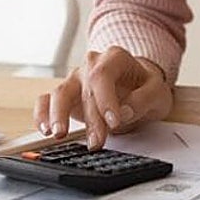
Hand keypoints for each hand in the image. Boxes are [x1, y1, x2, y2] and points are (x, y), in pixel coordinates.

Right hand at [34, 47, 173, 149]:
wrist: (137, 85)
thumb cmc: (145, 85)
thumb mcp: (158, 91)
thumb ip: (143, 99)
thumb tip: (124, 111)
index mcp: (114, 58)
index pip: (103, 75)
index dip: (105, 99)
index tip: (113, 122)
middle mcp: (91, 65)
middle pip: (85, 88)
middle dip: (90, 119)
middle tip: (97, 142)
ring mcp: (75, 79)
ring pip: (60, 93)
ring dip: (58, 115)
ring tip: (60, 134)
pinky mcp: (66, 95)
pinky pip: (45, 100)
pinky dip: (42, 114)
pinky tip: (45, 129)